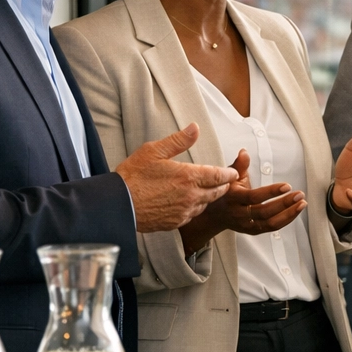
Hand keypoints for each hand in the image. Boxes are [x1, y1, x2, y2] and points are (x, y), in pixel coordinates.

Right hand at [117, 124, 238, 232]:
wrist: (117, 205)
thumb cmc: (132, 177)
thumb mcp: (154, 151)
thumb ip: (178, 140)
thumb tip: (195, 128)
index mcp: (189, 177)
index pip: (219, 176)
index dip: (229, 174)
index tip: (234, 173)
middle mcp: (191, 196)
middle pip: (217, 192)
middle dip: (223, 186)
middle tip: (225, 181)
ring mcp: (184, 211)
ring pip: (205, 204)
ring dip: (210, 197)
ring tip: (209, 190)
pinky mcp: (175, 222)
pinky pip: (192, 215)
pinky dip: (195, 208)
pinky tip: (190, 203)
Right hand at [177, 149, 305, 254]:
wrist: (213, 215)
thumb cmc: (225, 191)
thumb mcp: (229, 177)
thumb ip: (239, 165)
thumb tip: (244, 151)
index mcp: (233, 198)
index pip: (254, 197)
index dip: (271, 192)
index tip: (287, 186)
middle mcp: (239, 213)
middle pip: (264, 212)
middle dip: (284, 204)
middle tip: (299, 194)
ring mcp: (246, 224)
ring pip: (270, 223)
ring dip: (289, 214)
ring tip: (302, 203)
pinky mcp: (252, 231)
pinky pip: (271, 228)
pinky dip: (286, 220)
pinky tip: (296, 211)